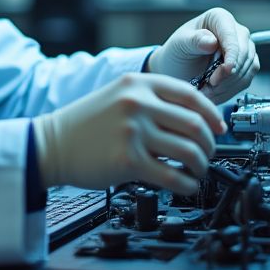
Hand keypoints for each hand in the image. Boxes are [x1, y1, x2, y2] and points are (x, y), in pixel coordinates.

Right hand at [32, 72, 224, 196]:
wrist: (50, 144)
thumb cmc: (85, 125)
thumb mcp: (117, 96)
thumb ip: (151, 100)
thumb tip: (193, 119)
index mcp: (138, 83)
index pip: (191, 95)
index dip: (212, 114)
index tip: (219, 127)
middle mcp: (137, 104)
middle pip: (195, 124)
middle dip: (210, 143)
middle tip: (208, 153)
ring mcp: (133, 132)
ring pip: (189, 151)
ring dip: (201, 166)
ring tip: (196, 171)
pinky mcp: (128, 160)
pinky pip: (173, 175)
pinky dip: (187, 184)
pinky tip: (185, 185)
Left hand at [147, 8, 258, 104]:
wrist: (177, 69)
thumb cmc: (177, 52)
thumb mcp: (180, 44)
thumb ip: (195, 41)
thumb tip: (211, 41)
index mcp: (219, 18)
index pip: (232, 36)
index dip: (232, 54)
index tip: (226, 69)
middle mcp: (235, 31)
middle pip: (243, 53)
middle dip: (228, 73)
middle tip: (210, 84)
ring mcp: (243, 48)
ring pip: (247, 68)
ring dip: (229, 84)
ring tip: (208, 90)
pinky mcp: (246, 65)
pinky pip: (246, 79)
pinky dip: (232, 89)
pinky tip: (216, 92)